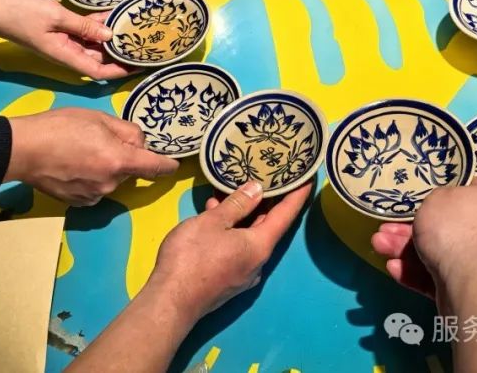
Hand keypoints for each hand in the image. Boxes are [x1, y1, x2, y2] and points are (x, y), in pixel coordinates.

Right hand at [0, 0, 130, 79]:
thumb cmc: (24, 13)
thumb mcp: (58, 17)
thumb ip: (84, 26)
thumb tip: (110, 36)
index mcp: (66, 55)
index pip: (99, 71)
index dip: (120, 71)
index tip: (140, 66)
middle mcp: (67, 52)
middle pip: (99, 58)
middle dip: (120, 53)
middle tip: (143, 43)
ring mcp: (63, 42)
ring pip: (93, 44)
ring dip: (110, 37)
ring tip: (132, 27)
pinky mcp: (60, 32)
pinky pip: (83, 32)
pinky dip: (97, 26)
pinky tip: (111, 14)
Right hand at [6, 108, 179, 205]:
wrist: (23, 150)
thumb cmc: (61, 127)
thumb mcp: (100, 118)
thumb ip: (128, 131)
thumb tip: (140, 143)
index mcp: (120, 161)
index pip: (156, 167)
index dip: (168, 165)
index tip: (174, 164)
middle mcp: (111, 184)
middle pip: (130, 170)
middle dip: (124, 157)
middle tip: (101, 140)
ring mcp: (95, 196)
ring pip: (113, 179)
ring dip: (107, 168)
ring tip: (82, 152)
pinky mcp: (79, 203)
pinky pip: (97, 188)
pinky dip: (92, 178)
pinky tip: (74, 166)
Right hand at [149, 180, 311, 318]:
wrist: (168, 302)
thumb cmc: (192, 257)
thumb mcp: (213, 222)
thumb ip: (237, 204)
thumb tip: (257, 189)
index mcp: (260, 245)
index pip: (287, 214)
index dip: (297, 193)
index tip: (308, 176)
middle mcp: (258, 261)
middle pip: (268, 225)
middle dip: (267, 200)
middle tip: (269, 174)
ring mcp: (242, 273)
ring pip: (248, 235)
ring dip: (242, 212)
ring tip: (232, 188)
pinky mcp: (226, 278)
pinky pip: (236, 246)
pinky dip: (230, 228)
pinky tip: (213, 213)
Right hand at [371, 179, 476, 299]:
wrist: (468, 278)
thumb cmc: (454, 226)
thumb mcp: (438, 196)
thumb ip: (437, 199)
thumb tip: (445, 205)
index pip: (471, 190)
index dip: (447, 189)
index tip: (425, 193)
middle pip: (444, 225)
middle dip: (410, 226)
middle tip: (386, 227)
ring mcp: (476, 261)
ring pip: (435, 251)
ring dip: (404, 249)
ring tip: (378, 244)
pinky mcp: (463, 287)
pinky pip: (435, 275)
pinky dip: (413, 271)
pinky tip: (393, 267)